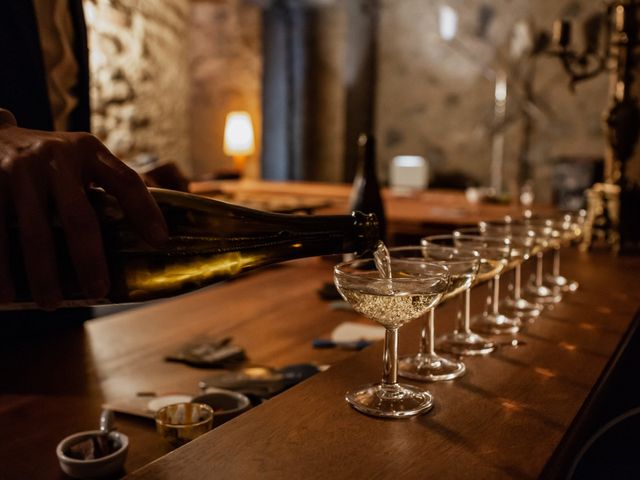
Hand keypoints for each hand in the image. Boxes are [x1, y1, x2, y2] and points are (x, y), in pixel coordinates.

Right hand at [0, 111, 167, 308]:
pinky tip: (6, 294)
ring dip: (43, 274)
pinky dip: (1, 267)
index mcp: (88, 151)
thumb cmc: (50, 161)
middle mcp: (56, 157)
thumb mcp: (80, 159)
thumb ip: (105, 187)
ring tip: (50, 304)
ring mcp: (19, 169)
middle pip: (79, 217)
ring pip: (35, 232)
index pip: (126, 181)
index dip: (146, 211)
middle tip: (98, 292)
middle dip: (89, 260)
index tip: (160, 242)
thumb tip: (148, 239)